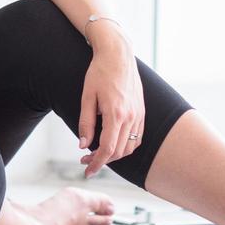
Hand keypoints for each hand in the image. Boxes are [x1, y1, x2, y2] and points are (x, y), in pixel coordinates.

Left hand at [77, 27, 145, 176]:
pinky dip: (126, 146)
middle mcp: (130, 117)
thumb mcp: (86, 96)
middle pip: (119, 151)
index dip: (96, 163)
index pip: (107, 149)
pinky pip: (137, 137)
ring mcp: (138, 115)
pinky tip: (114, 143)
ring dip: (115, 155)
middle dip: (102, 161)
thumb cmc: (99, 72)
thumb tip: (83, 146)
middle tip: (86, 161)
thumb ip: (86, 122)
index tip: (87, 170)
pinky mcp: (142, 111)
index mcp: (115, 114)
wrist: (118, 54)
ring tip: (99, 153)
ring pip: (129, 147)